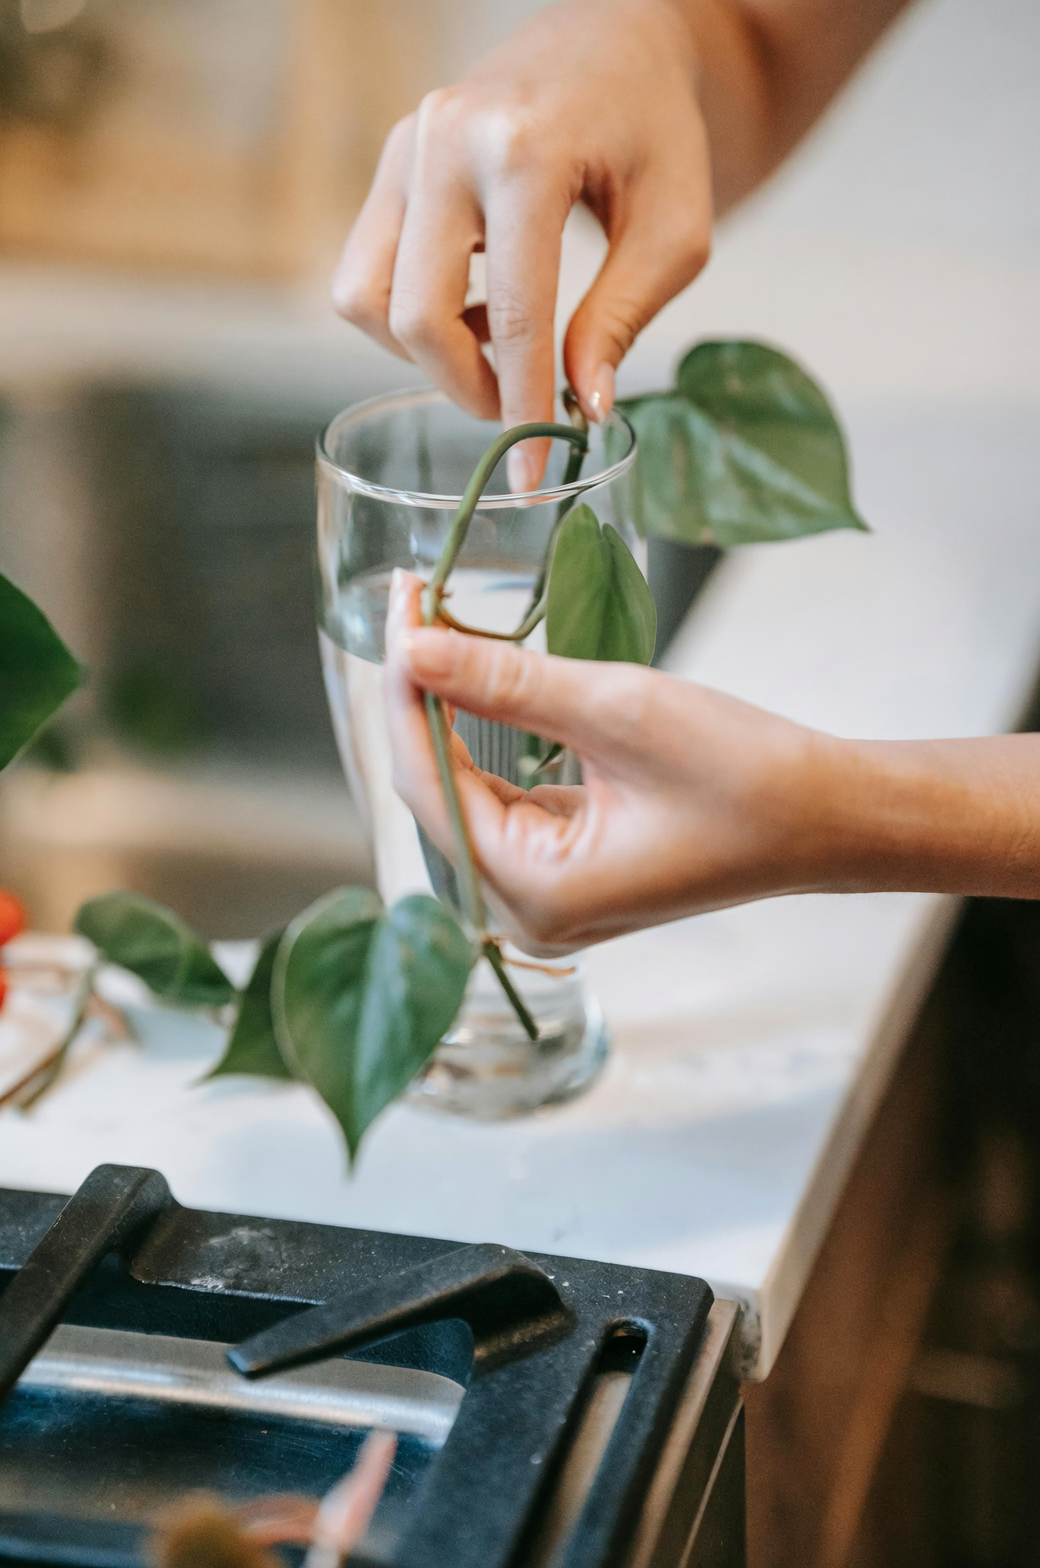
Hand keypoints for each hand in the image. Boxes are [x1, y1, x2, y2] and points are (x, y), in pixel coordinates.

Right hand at [333, 0, 711, 490]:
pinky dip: (413, 315)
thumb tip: (582, 407)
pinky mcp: (389, 163)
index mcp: (527, 147)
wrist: (614, 39)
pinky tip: (477, 308)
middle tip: (522, 411)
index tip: (531, 477)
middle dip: (466, 387)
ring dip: (426, 354)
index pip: (514, 311)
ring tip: (500, 346)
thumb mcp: (674, 229)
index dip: (522, 407)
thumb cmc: (655, 129)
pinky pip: (366, 272)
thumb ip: (624, 317)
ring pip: (367, 299)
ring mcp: (405, 147)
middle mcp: (446, 139)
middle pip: (415, 314)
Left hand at [385, 571, 836, 952]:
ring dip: (451, 713)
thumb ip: (506, 680)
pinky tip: (473, 682)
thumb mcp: (619, 711)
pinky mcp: (567, 869)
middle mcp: (525, 909)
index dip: (405, 689)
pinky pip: (502, 800)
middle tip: (413, 602)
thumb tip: (414, 647)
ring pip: (466, 792)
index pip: (429, 780)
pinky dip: (487, 739)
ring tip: (434, 629)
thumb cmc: (745, 774)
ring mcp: (546, 894)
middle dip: (422, 696)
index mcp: (534, 890)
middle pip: (439, 789)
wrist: (827, 818)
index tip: (400, 604)